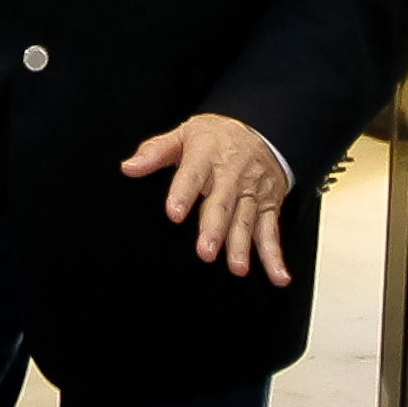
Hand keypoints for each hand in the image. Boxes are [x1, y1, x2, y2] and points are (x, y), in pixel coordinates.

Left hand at [123, 112, 298, 286]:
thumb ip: (155, 151)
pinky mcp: (268, 206)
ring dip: (242, 245)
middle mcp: (231, 176)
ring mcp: (251, 193)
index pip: (193, 174)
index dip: (183, 193)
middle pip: (222, 204)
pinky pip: (272, 232)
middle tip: (206, 253)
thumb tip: (129, 167)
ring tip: (237, 268)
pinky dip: (275, 256)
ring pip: (246, 220)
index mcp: (206, 155)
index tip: (174, 213)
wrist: (261, 130)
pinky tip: (278, 275)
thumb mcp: (184, 134)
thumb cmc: (217, 137)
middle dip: (215, 229)